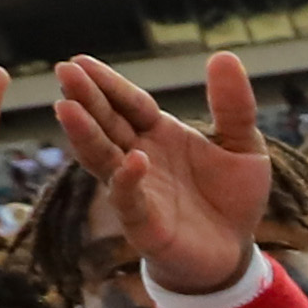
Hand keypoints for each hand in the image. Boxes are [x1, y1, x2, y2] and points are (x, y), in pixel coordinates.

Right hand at [52, 52, 282, 297]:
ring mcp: (137, 191)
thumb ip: (234, 105)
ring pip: (103, 159)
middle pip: (107, 124)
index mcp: (159, 135)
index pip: (129, 103)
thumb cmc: (232, 197)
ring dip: (85, 135)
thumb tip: (224, 55)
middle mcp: (139, 158)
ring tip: (67, 108)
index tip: (79, 60)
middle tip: (64, 72)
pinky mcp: (144, 225)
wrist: (235, 253)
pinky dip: (127, 181)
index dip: (107, 84)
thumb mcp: (244, 145)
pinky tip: (131, 160)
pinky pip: (130, 201)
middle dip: (86, 99)